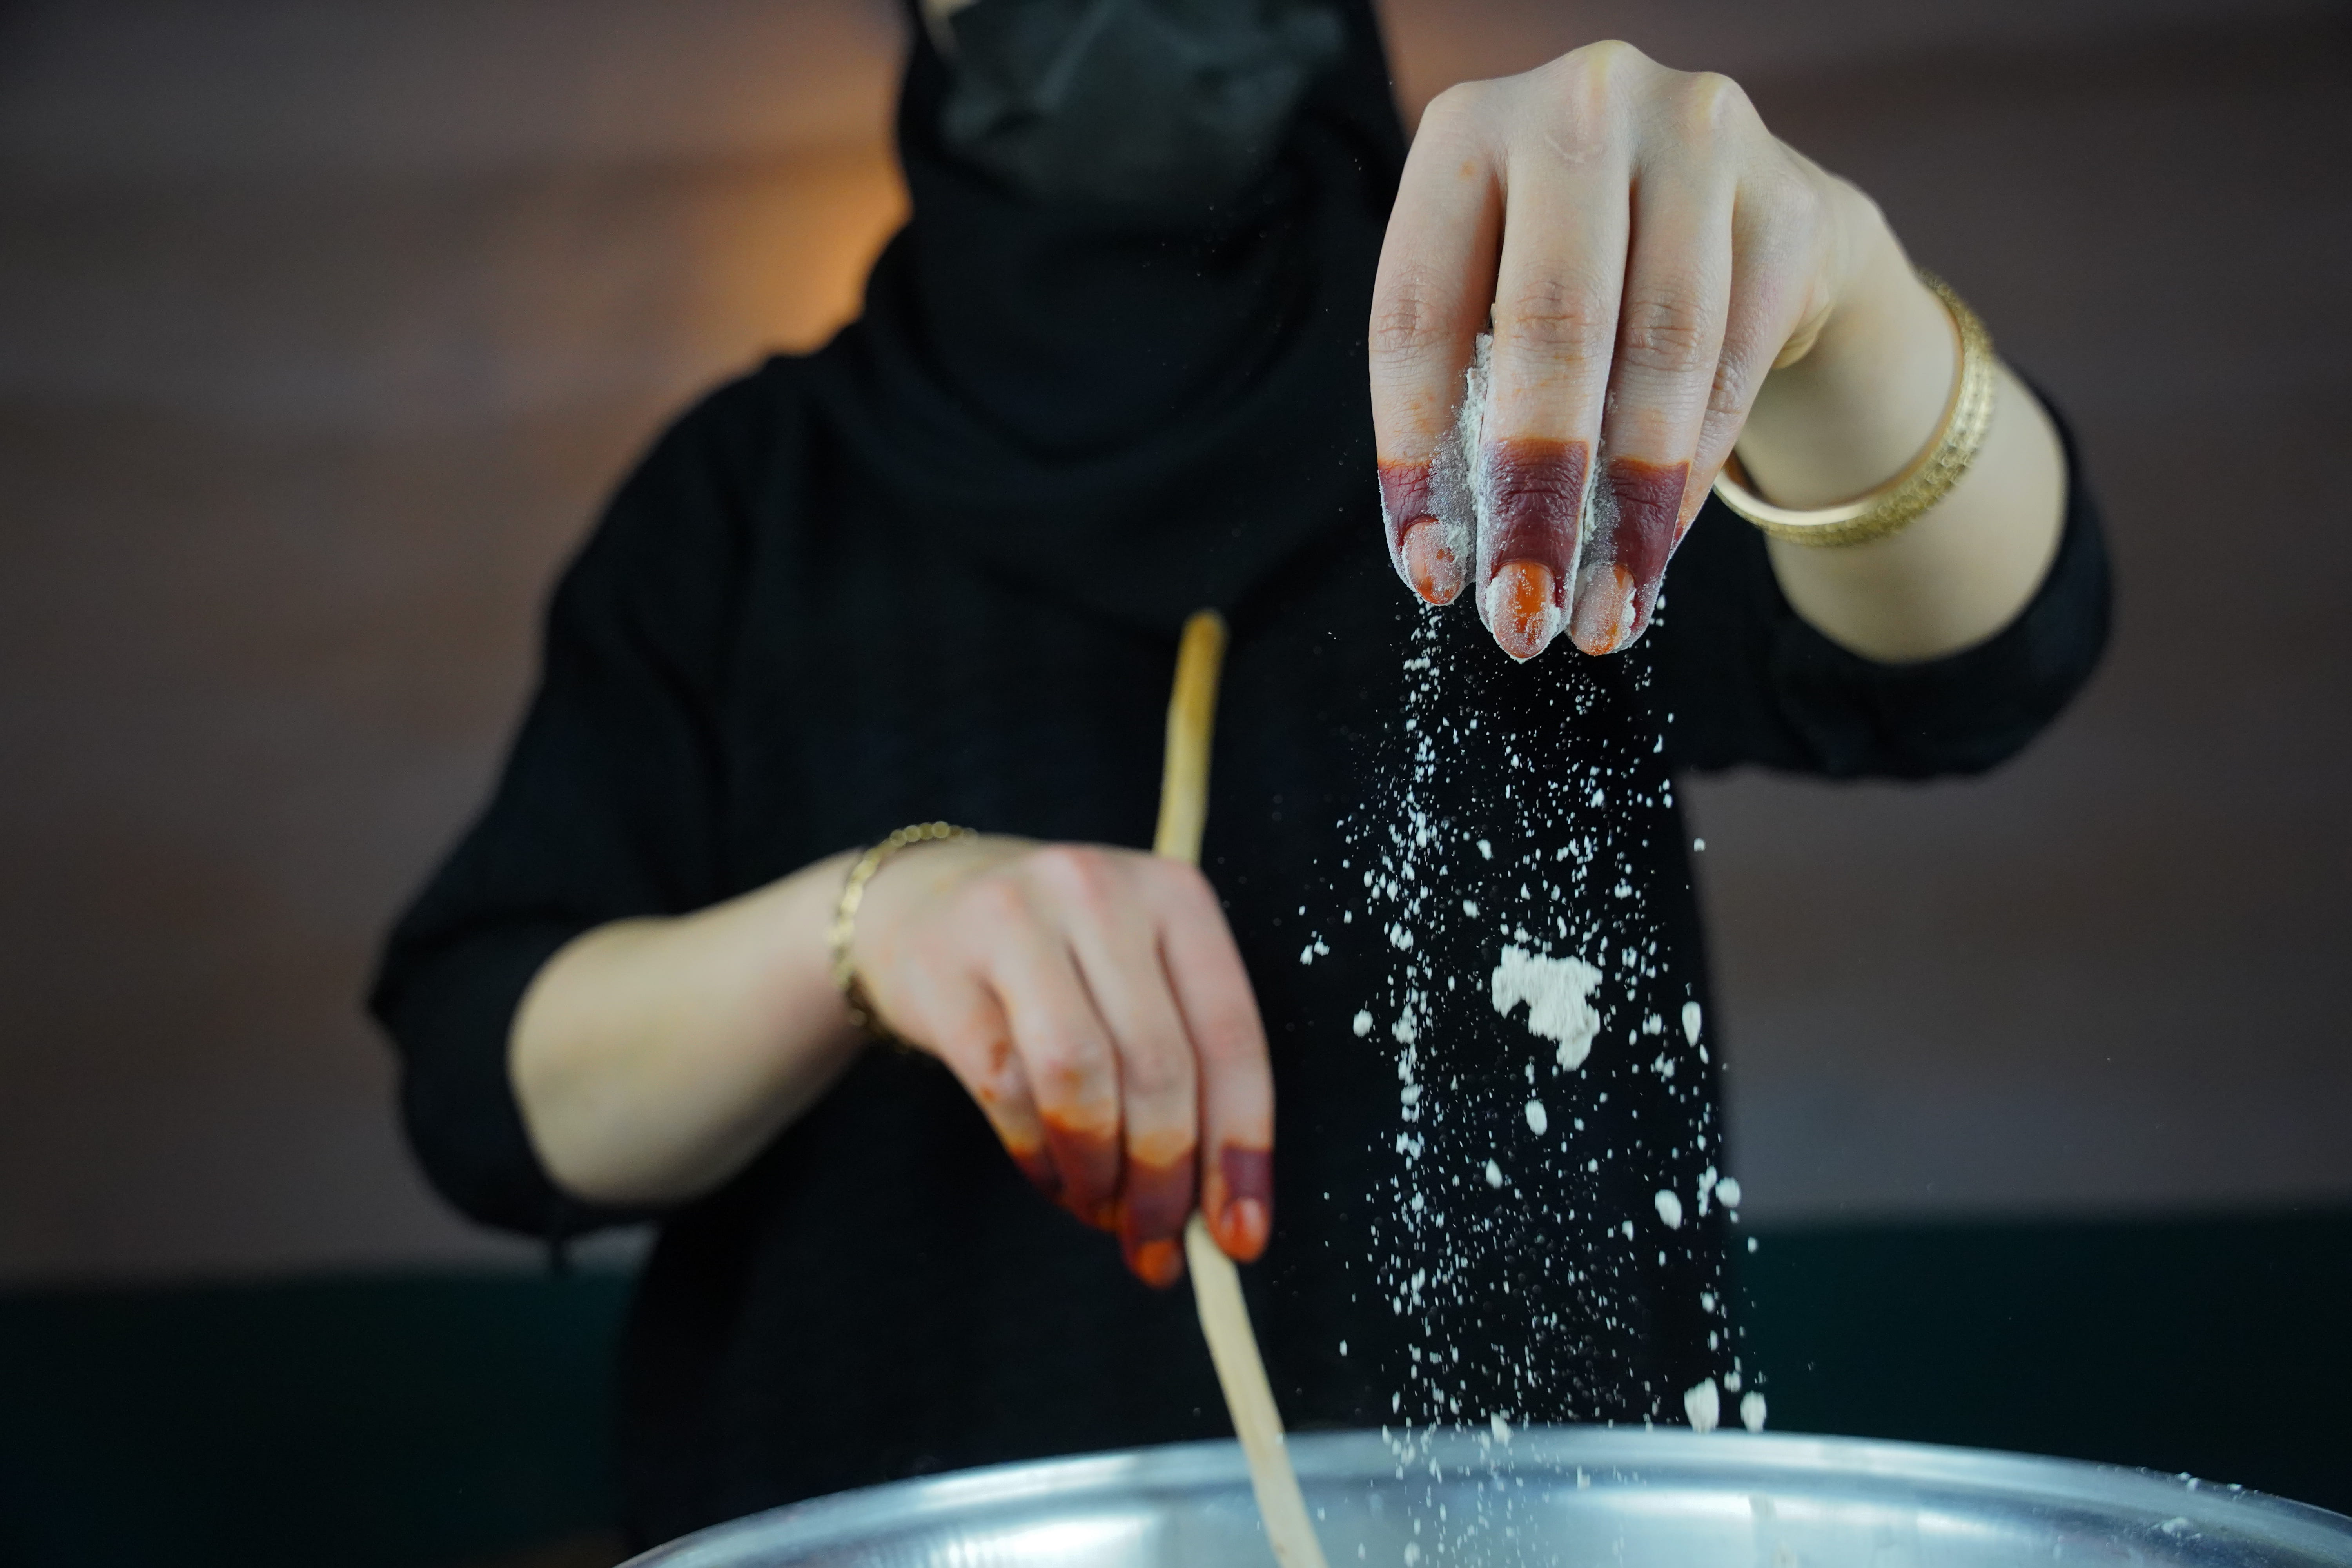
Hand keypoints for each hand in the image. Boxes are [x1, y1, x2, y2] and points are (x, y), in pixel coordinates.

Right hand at [850, 835, 1273, 1285]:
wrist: (924, 904)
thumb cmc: (1060, 961)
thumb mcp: (1139, 979)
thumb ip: (1188, 1077)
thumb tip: (1225, 1219)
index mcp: (1177, 895)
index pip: (1232, 1036)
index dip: (1243, 1148)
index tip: (1242, 1239)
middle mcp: (1101, 892)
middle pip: (1158, 1065)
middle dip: (1165, 1178)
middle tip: (1159, 1245)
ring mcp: (1017, 922)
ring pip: (1080, 1078)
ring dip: (1097, 1172)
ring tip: (1101, 1210)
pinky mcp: (947, 970)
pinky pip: (1004, 1088)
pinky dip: (1037, 1155)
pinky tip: (1051, 1176)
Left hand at [1370, 41, 1941, 660]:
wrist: (1743, 212)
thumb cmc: (1583, 276)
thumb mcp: (1496, 300)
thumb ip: (1468, 397)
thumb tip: (1448, 564)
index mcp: (1466, 129)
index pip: (1417, 314)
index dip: (1416, 456)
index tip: (1430, 575)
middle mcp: (1583, 107)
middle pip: (1552, 325)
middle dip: (1536, 492)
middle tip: (1521, 617)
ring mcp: (1699, 138)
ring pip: (1660, 352)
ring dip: (1629, 508)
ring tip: (1600, 617)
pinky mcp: (1790, 201)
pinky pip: (1735, 362)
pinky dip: (1691, 472)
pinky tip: (1656, 550)